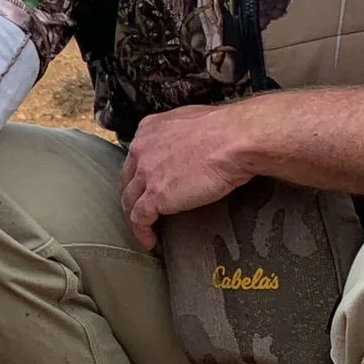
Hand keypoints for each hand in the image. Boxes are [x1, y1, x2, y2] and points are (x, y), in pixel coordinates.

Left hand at [119, 104, 258, 248]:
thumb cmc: (226, 130)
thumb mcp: (190, 122)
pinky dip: (142, 232)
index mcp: (149, 129)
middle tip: (143, 211)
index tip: (147, 187)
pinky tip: (150, 241)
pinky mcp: (155, 196)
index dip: (140, 176)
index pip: (135, 158)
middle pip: (128, 180)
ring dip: (135, 219)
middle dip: (133, 198)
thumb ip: (178, 136)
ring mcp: (146, 174)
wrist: (235, 140)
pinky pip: (139, 219)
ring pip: (129, 201)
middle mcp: (141, 150)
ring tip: (146, 231)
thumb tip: (186, 148)